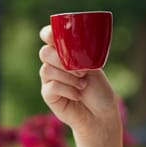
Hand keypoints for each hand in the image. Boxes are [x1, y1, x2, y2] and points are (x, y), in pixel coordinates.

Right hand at [39, 25, 122, 146]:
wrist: (100, 113)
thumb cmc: (98, 88)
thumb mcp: (94, 66)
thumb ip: (81, 55)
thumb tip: (73, 47)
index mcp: (64, 52)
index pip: (48, 36)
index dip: (48, 33)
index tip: (54, 36)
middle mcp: (53, 63)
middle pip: (45, 53)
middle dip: (62, 60)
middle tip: (81, 71)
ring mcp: (49, 79)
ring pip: (46, 70)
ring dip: (68, 77)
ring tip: (82, 84)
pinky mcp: (48, 94)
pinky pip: (51, 86)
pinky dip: (68, 89)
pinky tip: (78, 94)